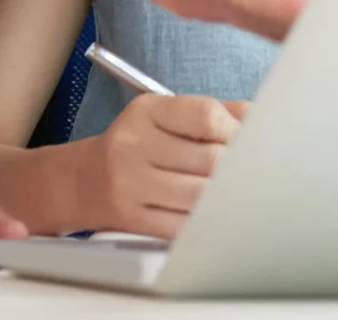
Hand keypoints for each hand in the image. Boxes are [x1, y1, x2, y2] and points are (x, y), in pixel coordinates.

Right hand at [90, 93, 247, 238]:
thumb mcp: (163, 116)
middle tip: (246, 169)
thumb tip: (256, 116)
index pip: (206, 115)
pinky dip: (205, 220)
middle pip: (211, 159)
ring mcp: (130, 185)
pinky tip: (210, 212)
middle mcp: (133, 146)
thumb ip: (211, 112)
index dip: (236, 130)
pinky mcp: (133, 220)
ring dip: (225, 194)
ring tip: (230, 190)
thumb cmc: (134, 145)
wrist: (81, 181)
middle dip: (237, 166)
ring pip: (202, 195)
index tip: (247, 139)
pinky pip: (184, 225)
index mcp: (146, 111)